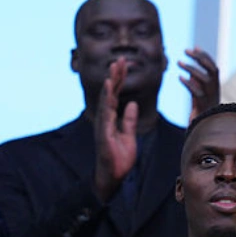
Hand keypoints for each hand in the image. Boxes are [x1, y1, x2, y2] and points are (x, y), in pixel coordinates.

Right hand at [92, 58, 138, 202]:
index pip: (116, 95)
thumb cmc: (119, 159)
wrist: (114, 177)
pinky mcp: (103, 132)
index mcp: (112, 119)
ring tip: (114, 68)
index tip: (124, 65)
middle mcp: (105, 119)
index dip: (120, 80)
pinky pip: (105, 112)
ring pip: (106, 99)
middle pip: (110, 93)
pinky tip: (108, 86)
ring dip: (110, 83)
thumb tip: (132, 104)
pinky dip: (106, 98)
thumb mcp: (129, 136)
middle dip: (115, 76)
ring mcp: (103, 125)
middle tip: (120, 59)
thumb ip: (129, 120)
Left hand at [178, 48, 218, 120]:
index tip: (194, 47)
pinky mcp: (203, 106)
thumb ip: (196, 82)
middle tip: (185, 51)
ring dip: (191, 69)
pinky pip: (197, 92)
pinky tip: (179, 77)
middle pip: (212, 70)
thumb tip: (190, 70)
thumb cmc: (200, 112)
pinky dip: (188, 83)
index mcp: (215, 86)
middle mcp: (215, 90)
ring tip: (179, 62)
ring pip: (204, 79)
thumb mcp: (199, 95)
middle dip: (200, 58)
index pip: (213, 66)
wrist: (204, 131)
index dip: (205, 56)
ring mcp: (210, 98)